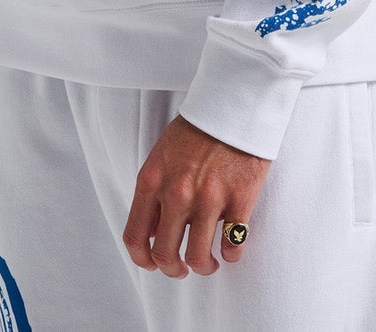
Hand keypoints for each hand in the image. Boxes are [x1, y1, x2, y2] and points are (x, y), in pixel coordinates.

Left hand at [121, 114, 270, 276]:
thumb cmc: (196, 130)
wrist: (232, 105)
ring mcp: (209, 199)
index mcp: (152, 180)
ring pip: (198, 258)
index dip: (142, 259)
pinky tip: (231, 246)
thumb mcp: (161, 156)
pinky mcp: (240, 201)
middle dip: (172, 270)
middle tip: (182, 269)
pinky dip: (231, 254)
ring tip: (209, 261)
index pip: (135, 236)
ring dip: (203, 266)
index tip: (153, 264)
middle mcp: (176, 193)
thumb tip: (151, 231)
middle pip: (165, 255)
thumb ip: (154, 192)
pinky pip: (233, 247)